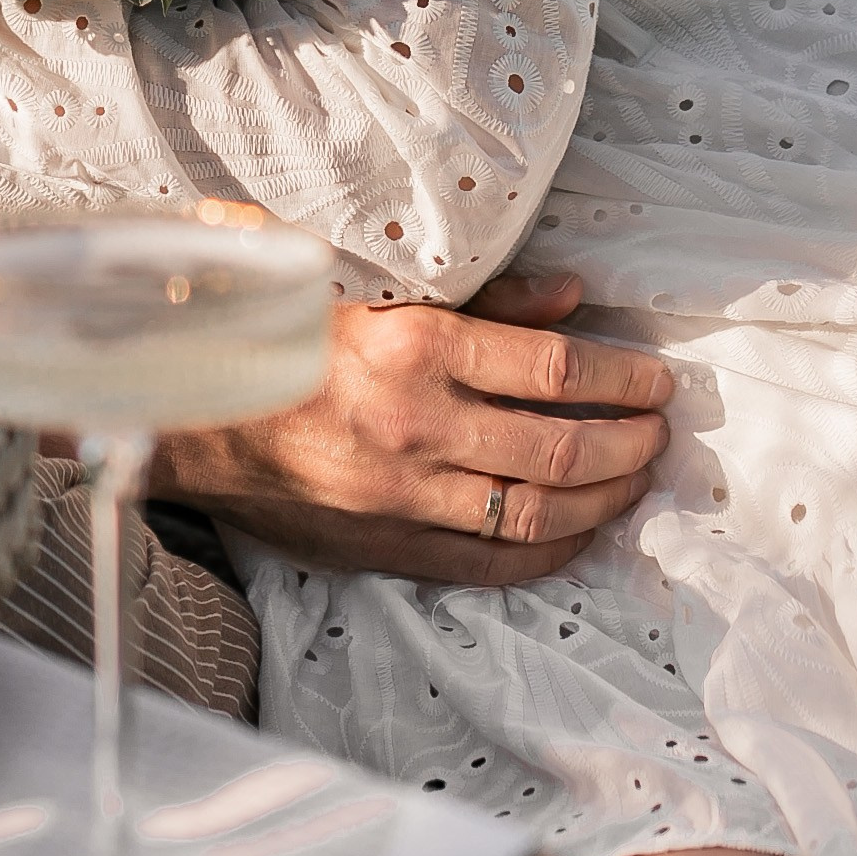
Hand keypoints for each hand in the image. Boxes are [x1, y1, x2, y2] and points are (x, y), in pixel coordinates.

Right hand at [148, 269, 672, 586]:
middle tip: (661, 429)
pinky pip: (497, 562)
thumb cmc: (283, 343)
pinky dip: (555, 552)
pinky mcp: (392, 545)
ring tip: (637, 476)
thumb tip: (571, 298)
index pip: (552, 366)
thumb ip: (480, 300)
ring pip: (542, 510)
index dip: (620, 375)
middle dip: (630, 438)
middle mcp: (416, 424)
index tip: (654, 378)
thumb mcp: (373, 293)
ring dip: (607, 495)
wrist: (195, 421)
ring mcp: (405, 494)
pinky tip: (584, 532)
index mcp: (410, 346)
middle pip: (563, 444)